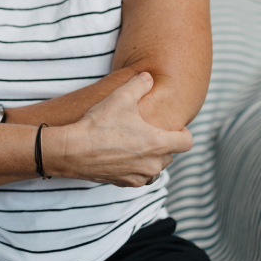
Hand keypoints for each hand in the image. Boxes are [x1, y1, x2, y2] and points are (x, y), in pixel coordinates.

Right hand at [52, 72, 192, 186]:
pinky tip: (121, 155)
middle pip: (171, 155)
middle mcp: (152, 164)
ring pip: (155, 168)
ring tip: (135, 144)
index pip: (187, 142)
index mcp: (158, 144)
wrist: (73, 151)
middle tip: (148, 130)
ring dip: (150, 157)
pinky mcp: (124, 184)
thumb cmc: (99, 124)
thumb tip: (148, 76)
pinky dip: (135, 167)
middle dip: (163, 143)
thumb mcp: (120, 97)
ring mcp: (139, 177)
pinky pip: (139, 177)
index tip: (174, 127)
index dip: (184, 132)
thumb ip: (139, 84)